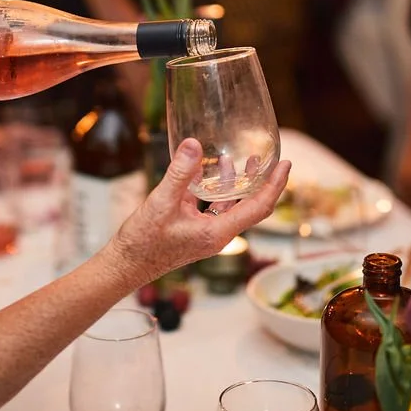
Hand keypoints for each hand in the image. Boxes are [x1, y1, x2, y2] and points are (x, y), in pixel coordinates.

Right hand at [105, 138, 291, 283]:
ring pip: (231, 207)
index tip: (285, 165)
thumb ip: (179, 173)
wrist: (125, 266)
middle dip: (261, 182)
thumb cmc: (143, 242)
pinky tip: (205, 171)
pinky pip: (213, 209)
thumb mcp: (161, 203)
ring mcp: (206, 235)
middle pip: (251, 207)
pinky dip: (215, 190)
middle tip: (268, 159)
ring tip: (238, 160)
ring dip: (237, 184)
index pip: (259, 208)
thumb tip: (193, 144)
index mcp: (217, 232)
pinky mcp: (195, 232)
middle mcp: (217, 235)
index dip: (275, 185)